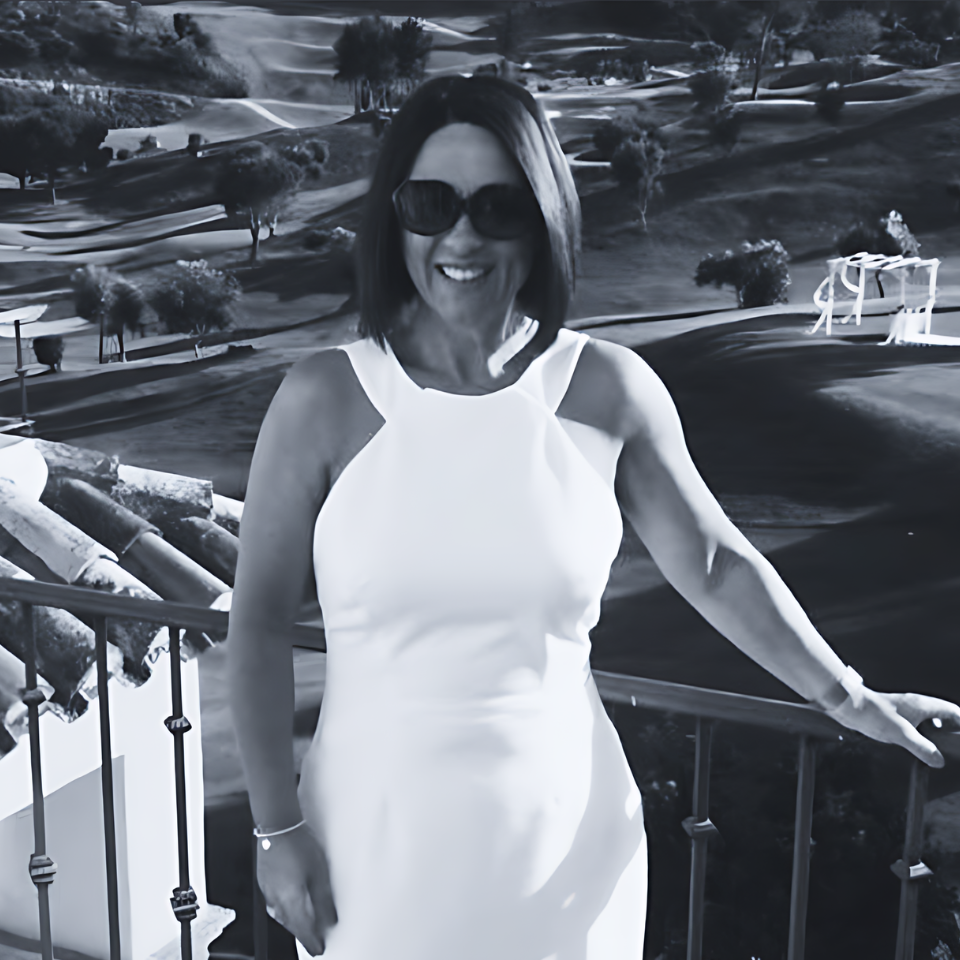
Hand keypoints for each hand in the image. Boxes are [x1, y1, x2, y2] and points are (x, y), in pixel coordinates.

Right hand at [256, 824, 336, 953]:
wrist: (278, 826)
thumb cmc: (299, 844)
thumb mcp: (319, 873)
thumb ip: (324, 899)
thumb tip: (330, 918)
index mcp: (291, 901)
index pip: (303, 930)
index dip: (312, 941)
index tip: (319, 948)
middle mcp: (276, 900)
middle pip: (291, 925)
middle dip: (303, 934)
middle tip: (314, 940)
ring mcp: (268, 891)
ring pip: (282, 916)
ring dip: (293, 923)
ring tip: (305, 926)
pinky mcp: (265, 882)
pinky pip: (275, 905)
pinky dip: (285, 911)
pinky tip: (290, 907)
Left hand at [828, 689, 959, 767]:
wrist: (848, 705)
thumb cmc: (873, 713)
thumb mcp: (901, 734)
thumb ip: (922, 748)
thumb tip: (939, 760)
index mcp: (922, 705)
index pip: (953, 711)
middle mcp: (916, 705)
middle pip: (943, 717)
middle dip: (950, 732)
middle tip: (952, 749)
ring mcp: (906, 710)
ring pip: (928, 722)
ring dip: (934, 735)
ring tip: (937, 752)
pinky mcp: (895, 716)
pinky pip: (915, 726)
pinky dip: (920, 736)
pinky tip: (916, 747)